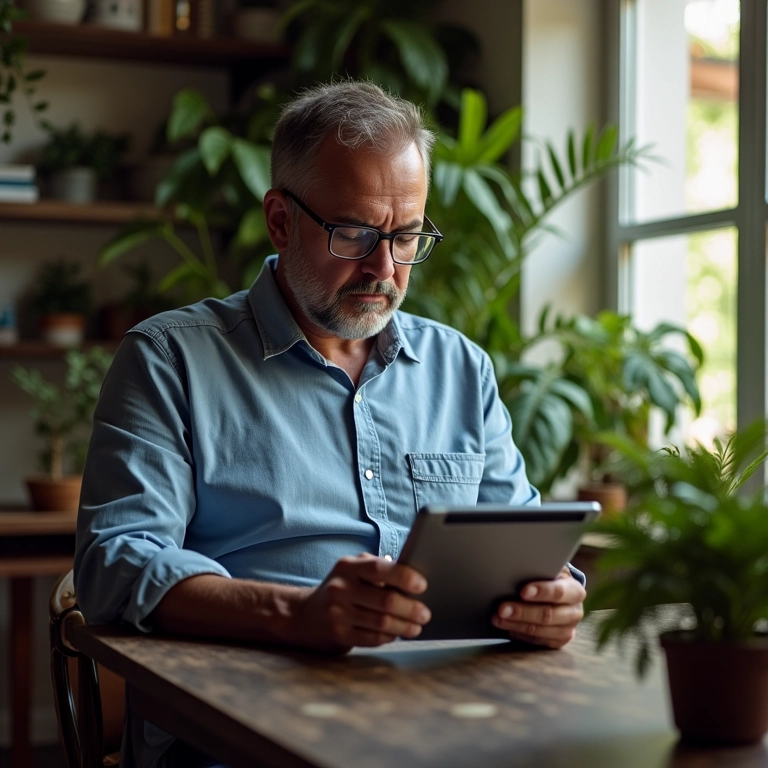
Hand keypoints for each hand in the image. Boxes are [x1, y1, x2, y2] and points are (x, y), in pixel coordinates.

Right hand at [295, 553, 430, 651]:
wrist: (304, 615)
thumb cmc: (341, 589)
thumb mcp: (353, 571)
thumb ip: (378, 569)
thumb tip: (413, 576)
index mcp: (347, 567)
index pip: (378, 568)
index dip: (403, 576)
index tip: (422, 585)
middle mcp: (339, 588)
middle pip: (384, 600)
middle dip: (410, 609)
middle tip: (425, 613)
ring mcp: (337, 613)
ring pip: (381, 622)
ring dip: (404, 626)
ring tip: (417, 626)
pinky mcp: (338, 635)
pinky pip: (372, 638)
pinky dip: (388, 637)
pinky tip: (396, 634)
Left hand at [491, 567, 584, 648]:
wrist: (558, 594)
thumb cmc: (549, 578)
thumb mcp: (550, 570)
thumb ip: (540, 569)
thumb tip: (519, 566)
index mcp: (575, 591)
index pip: (559, 592)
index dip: (541, 592)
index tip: (523, 591)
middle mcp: (574, 612)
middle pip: (548, 614)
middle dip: (522, 612)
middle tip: (501, 608)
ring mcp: (567, 630)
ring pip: (540, 630)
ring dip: (516, 625)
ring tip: (497, 619)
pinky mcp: (558, 642)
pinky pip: (537, 642)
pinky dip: (521, 635)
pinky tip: (508, 628)